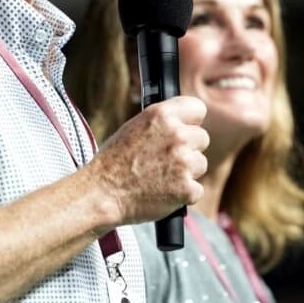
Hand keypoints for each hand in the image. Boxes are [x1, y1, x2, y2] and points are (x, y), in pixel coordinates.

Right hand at [88, 95, 208, 225]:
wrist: (101, 193)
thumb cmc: (114, 162)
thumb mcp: (134, 127)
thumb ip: (162, 122)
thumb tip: (183, 122)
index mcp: (162, 115)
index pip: (197, 108)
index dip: (191, 121)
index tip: (187, 128)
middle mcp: (177, 136)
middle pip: (202, 138)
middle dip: (189, 149)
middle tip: (166, 159)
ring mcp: (184, 163)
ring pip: (201, 164)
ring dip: (186, 172)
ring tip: (161, 177)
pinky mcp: (187, 189)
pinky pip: (196, 189)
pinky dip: (183, 194)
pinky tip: (163, 192)